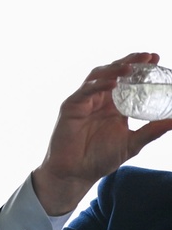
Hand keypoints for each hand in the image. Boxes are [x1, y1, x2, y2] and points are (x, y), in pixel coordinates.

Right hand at [32, 52, 171, 214]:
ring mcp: (84, 101)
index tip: (157, 58)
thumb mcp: (133, 143)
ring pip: (98, 76)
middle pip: (114, 72)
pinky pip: (85, 91)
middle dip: (130, 61)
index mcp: (114, 106)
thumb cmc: (101, 159)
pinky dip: (99, 85)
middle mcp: (99, 100)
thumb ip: (153, 130)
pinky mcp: (71, 107)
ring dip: (114, 69)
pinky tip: (113, 84)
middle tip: (147, 56)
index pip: (128, 80)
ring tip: (131, 67)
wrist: (76, 173)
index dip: (140, 68)